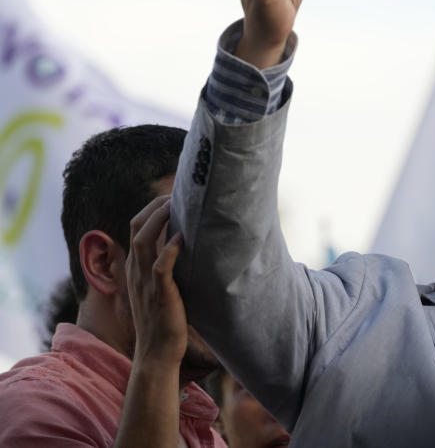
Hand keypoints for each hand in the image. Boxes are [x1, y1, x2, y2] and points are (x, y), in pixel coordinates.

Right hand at [126, 195, 185, 367]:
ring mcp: (146, 282)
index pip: (136, 226)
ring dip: (160, 220)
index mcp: (136, 266)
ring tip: (176, 205)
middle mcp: (136, 270)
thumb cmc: (165, 318)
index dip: (152, 208)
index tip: (172, 196)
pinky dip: (169, 250)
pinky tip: (181, 238)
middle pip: (137, 226)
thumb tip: (187, 243)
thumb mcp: (161, 287)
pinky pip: (160, 267)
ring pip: (144, 241)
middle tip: (176, 194)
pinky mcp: (160, 294)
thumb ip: (167, 265)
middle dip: (155, 206)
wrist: (158, 352)